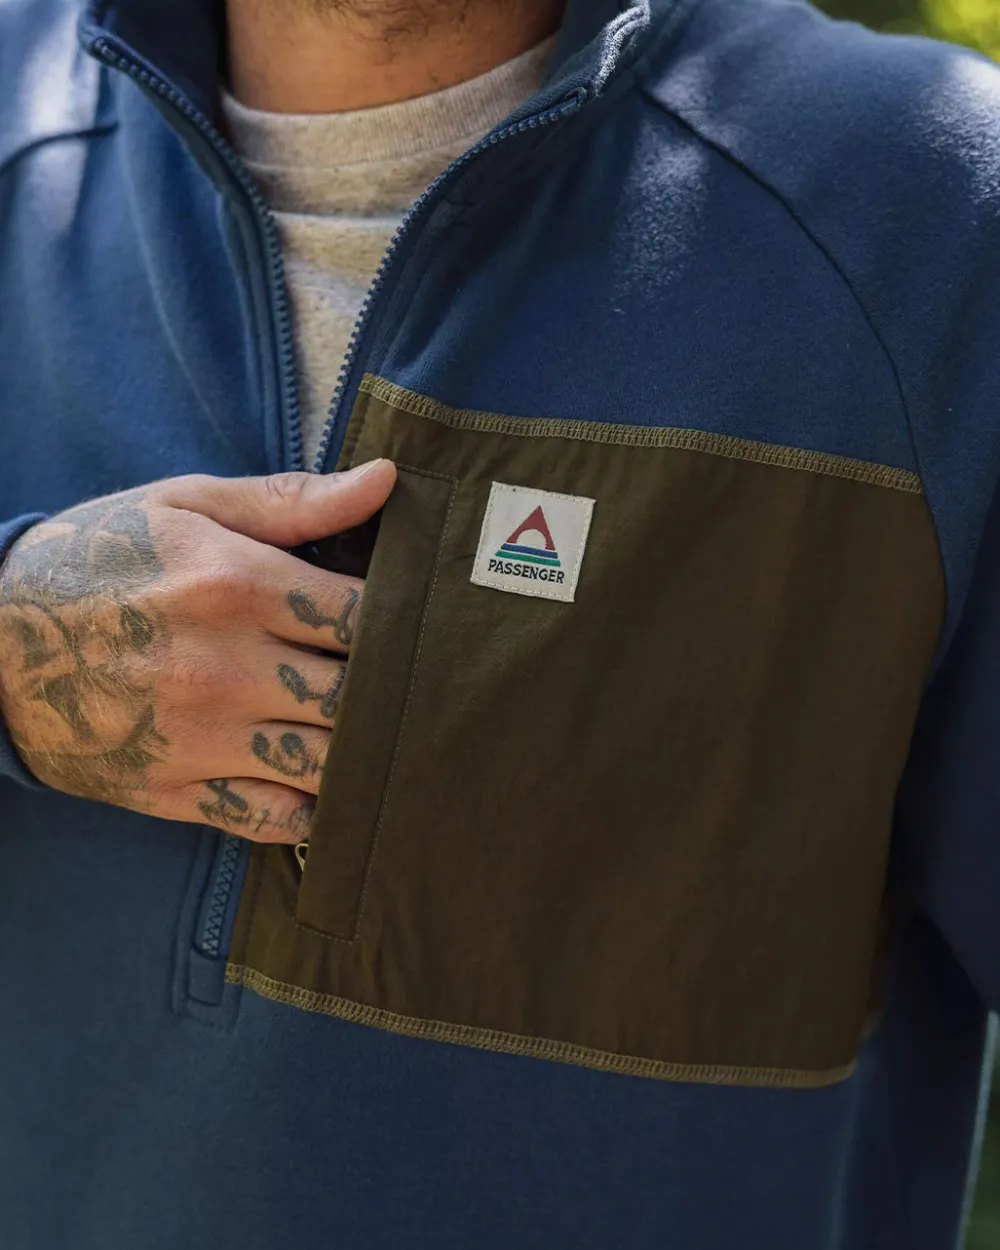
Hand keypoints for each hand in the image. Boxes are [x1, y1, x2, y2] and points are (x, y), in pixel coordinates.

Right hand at [0, 462, 395, 842]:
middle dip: (393, 692)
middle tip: (410, 683)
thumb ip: (292, 500)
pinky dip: (308, 809)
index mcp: (235, 586)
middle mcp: (224, 669)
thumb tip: (385, 480)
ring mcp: (200, 738)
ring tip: (378, 734)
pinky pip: (270, 819)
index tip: (413, 622)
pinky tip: (321, 783)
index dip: (405, 623)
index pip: (365, 618)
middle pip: (356, 698)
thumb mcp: (186, 506)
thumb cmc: (99, 560)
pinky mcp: (174, 790)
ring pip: (326, 766)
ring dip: (362, 754)